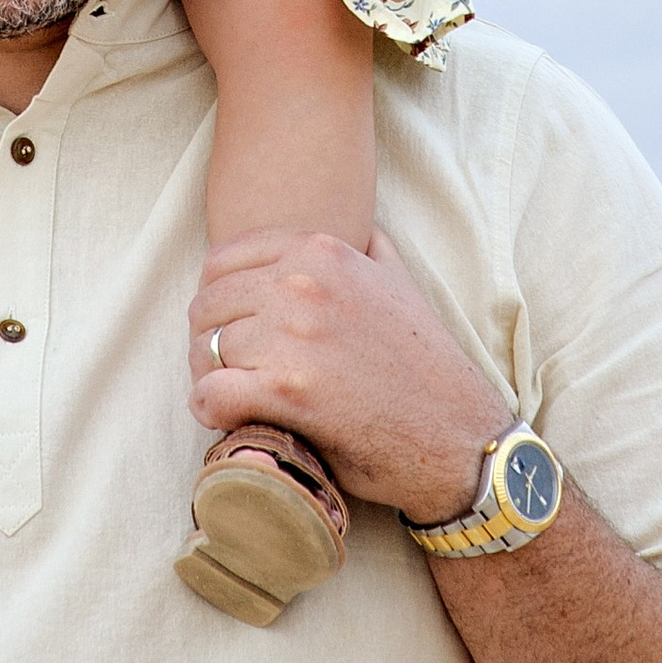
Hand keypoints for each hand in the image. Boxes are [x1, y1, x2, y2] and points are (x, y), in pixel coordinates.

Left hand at [187, 228, 511, 523]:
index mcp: (320, 252)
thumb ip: (367, 247)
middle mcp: (303, 284)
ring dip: (208, 377)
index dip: (216, 301)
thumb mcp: (399, 282)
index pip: (221, 263)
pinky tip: (226, 417)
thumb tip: (353, 228)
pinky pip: (210, 394)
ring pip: (205, 349)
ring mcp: (294, 337)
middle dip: (207, 340)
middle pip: (208, 306)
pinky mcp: (288, 393)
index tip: (229, 330)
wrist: (456, 434)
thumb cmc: (424, 363)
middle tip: (224, 371)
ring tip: (228, 396)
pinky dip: (208, 409)